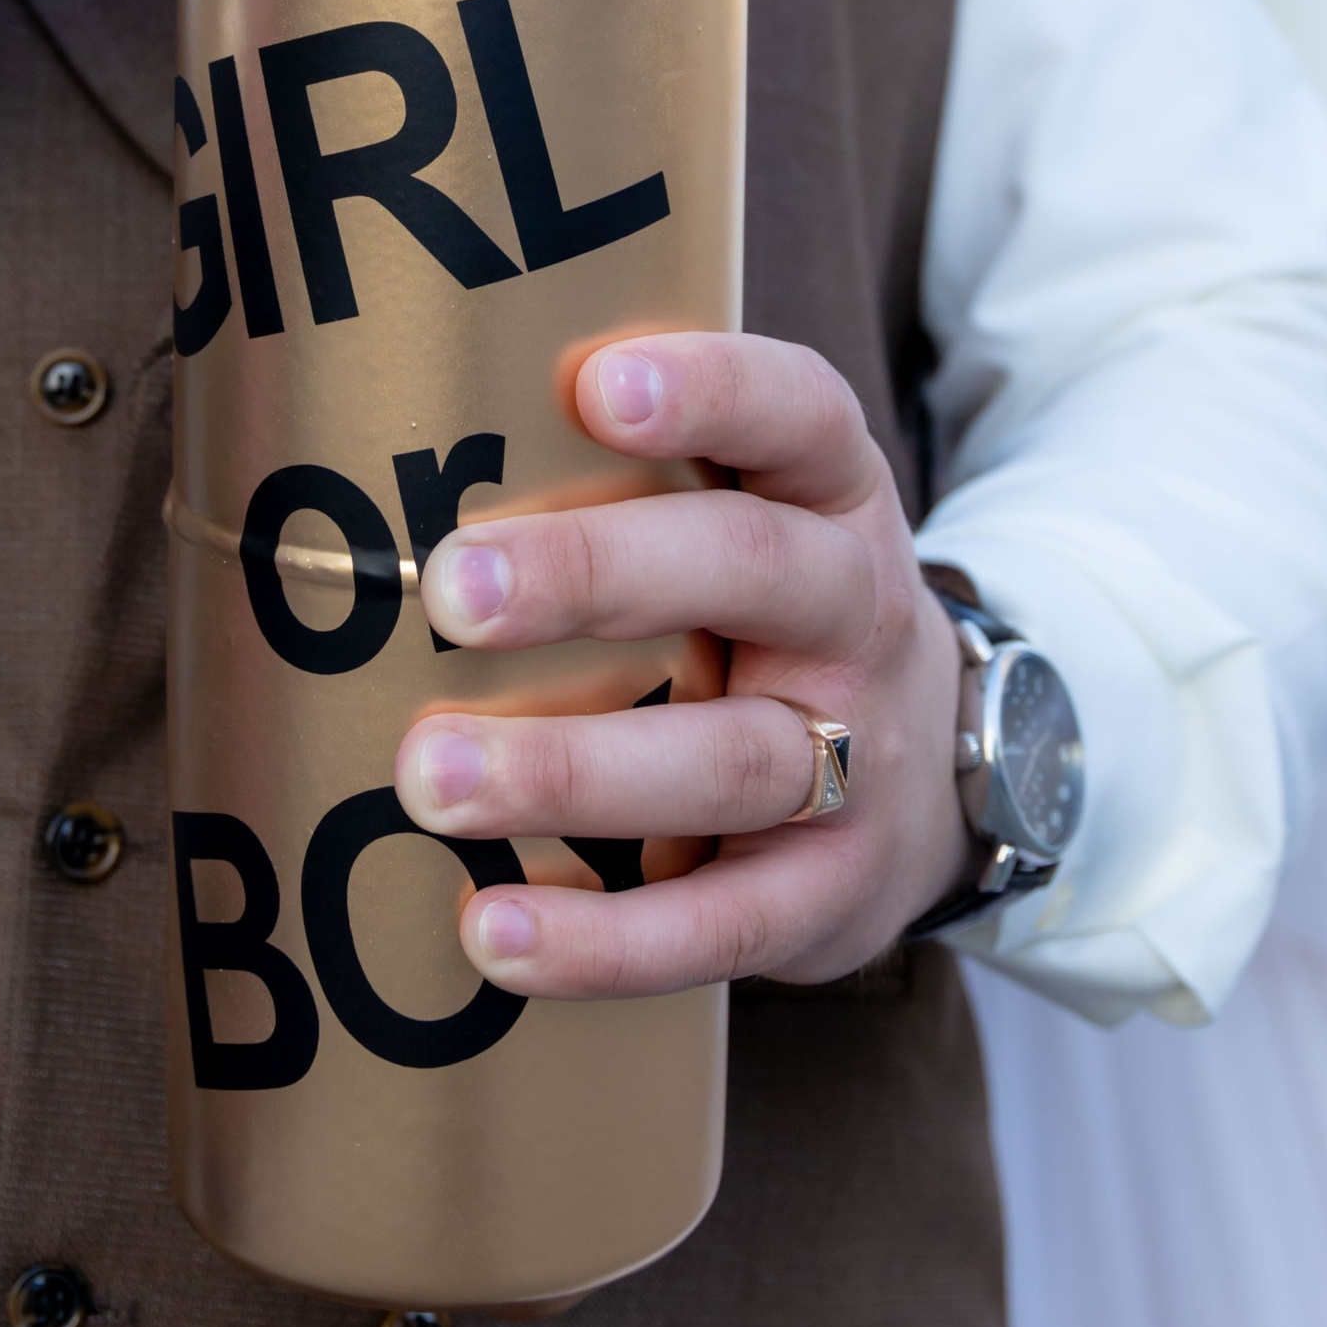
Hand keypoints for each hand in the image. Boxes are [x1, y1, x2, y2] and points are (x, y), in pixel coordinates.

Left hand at [392, 332, 973, 994]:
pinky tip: (492, 935)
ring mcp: (859, 760)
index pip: (796, 412)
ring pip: (729, 760)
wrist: (936, 784)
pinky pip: (722, 924)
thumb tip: (391, 446)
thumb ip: (626, 480)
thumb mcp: (756, 516)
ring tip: (431, 778)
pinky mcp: (829, 894)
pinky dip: (606, 940)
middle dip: (597, 575)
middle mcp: (859, 613)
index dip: (711, 390)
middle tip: (452, 589)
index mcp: (831, 495)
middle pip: (753, 572)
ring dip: (572, 772)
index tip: (596, 386)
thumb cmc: (770, 619)